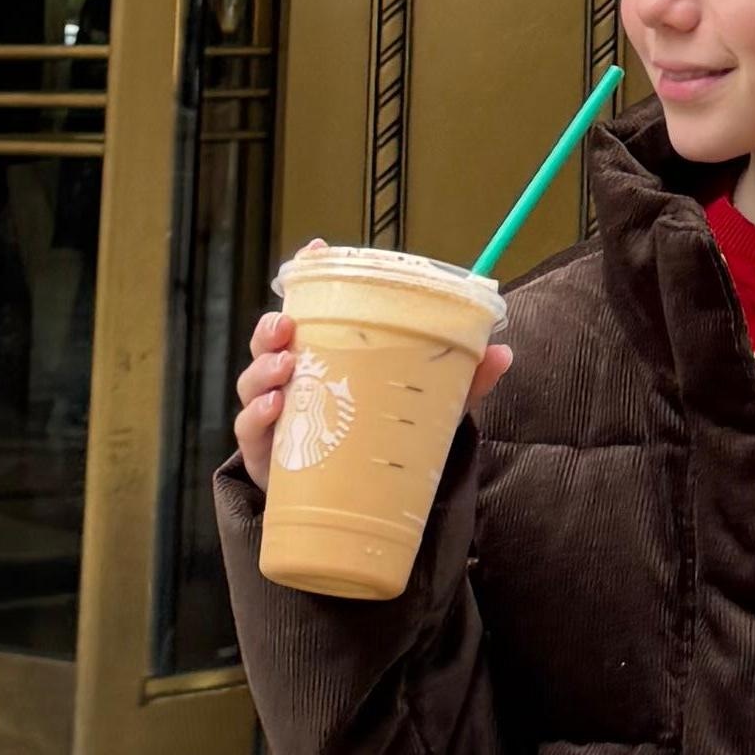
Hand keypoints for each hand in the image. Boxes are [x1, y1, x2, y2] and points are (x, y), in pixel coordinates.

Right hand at [234, 276, 511, 488]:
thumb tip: (504, 353)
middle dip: (271, 327)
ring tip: (286, 368)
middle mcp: (292, 378)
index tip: (316, 249)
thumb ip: (460, 381)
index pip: (309, 308)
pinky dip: (257, 416)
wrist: (355, 505)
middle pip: (269, 341)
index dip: (307, 275)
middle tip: (287, 324)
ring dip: (264, 370)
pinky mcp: (265, 455)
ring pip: (253, 381)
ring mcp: (274, 415)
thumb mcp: (422, 407)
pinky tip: (275, 408)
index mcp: (325, 355)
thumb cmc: (379, 441)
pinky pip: (250, 431)